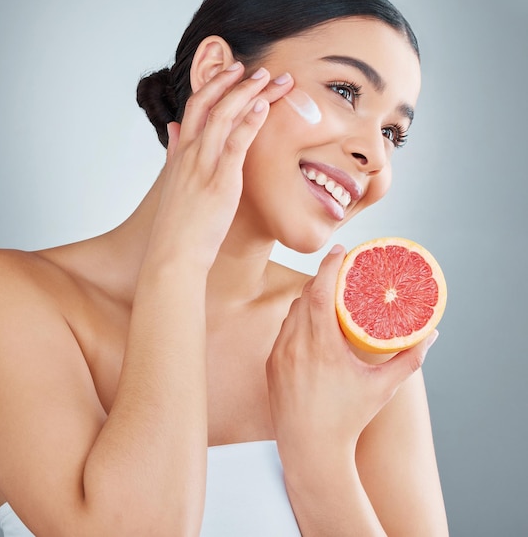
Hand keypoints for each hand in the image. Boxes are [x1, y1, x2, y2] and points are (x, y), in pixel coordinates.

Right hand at [146, 64, 293, 270]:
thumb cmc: (177, 225)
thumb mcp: (172, 183)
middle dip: (233, 79)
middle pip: (209, 103)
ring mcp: (203, 165)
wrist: (173, 255)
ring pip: (224, 115)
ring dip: (249, 92)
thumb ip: (173, 152)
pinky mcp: (220, 181)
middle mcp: (189, 153)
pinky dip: (250, 120)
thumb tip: (174, 129)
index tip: (234, 71)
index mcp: (180, 154)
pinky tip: (264, 105)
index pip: (195, 106)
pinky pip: (235, 143)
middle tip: (259, 67)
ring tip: (272, 78)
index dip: (214, 84)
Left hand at [266, 244, 437, 454]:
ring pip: (292, 313)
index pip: (320, 293)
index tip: (340, 251)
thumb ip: (408, 361)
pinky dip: (297, 320)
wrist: (310, 450)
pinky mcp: (271, 364)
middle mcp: (296, 346)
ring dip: (308, 300)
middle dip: (321, 279)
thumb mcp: (381, 389)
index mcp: (322, 347)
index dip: (328, 267)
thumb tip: (431, 335)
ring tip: (327, 296)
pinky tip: (310, 322)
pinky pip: (283, 331)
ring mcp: (279, 354)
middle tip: (340, 273)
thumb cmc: (347, 419)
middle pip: (305, 296)